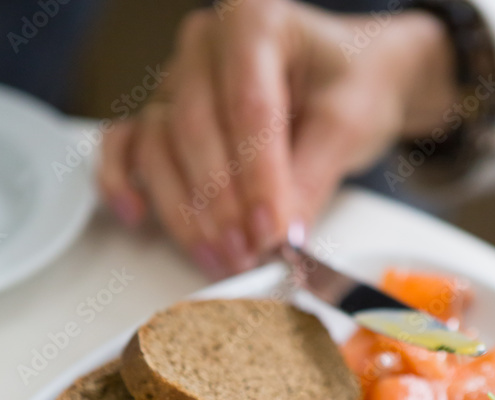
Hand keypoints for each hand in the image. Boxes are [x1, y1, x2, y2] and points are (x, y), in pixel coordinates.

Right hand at [97, 0, 454, 276]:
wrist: (347, 80)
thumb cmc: (349, 85)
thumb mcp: (347, 126)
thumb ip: (311, 178)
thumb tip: (280, 236)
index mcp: (255, 21)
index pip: (248, 107)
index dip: (258, 179)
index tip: (271, 232)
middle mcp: (205, 44)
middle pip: (195, 128)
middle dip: (221, 204)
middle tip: (248, 254)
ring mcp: (177, 79)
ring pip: (159, 145)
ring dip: (185, 210)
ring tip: (220, 257)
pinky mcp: (162, 114)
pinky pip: (124, 144)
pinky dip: (121, 180)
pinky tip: (136, 214)